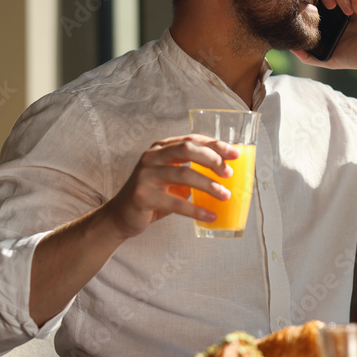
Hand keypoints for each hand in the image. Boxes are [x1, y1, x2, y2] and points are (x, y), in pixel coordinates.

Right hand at [99, 135, 239, 239]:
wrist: (121, 216)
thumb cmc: (154, 195)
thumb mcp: (172, 177)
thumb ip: (191, 170)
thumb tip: (227, 172)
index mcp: (161, 148)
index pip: (191, 139)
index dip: (215, 145)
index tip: (235, 154)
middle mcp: (151, 157)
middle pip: (187, 149)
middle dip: (212, 159)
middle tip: (228, 174)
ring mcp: (145, 175)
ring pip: (183, 175)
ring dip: (208, 185)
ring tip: (225, 195)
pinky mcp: (142, 196)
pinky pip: (175, 202)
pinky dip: (196, 209)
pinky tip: (211, 215)